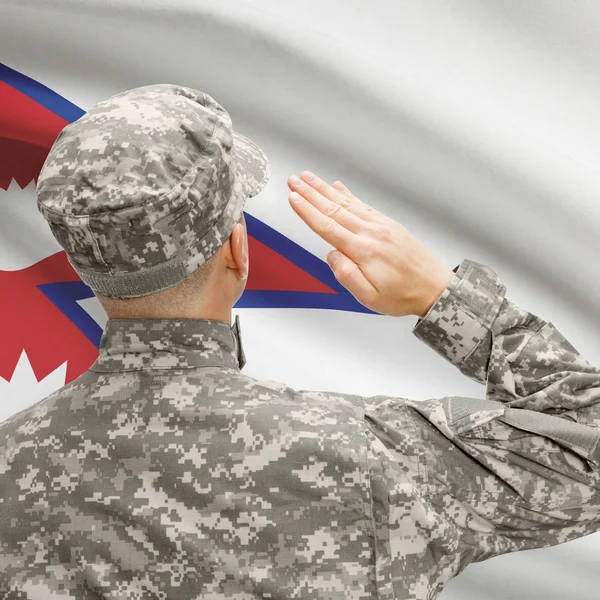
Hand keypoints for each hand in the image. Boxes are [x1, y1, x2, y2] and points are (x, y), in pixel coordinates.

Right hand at [286, 172, 454, 317]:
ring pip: (347, 204)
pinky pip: (364, 205)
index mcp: (363, 251)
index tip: (293, 198)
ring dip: (325, 189)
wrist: (435, 288)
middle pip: (334, 209)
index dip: (308, 211)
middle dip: (311, 193)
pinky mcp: (389, 225)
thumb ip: (347, 276)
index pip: (328, 227)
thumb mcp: (370, 297)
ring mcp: (381, 226)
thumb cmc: (402, 296)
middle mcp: (371, 233)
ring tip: (309, 178)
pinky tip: (339, 187)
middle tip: (293, 180)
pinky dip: (349, 195)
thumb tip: (331, 255)